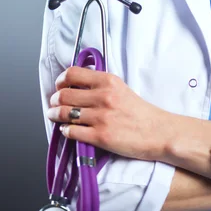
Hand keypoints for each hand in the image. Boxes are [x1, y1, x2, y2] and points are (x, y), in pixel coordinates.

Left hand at [47, 66, 168, 160]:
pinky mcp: (100, 136)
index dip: (61, 80)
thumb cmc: (140, 111)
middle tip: (53, 103)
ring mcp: (101, 117)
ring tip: (54, 116)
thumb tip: (76, 85)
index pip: (73, 74)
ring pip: (64, 113)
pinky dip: (65, 131)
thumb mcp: (121, 88)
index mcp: (108, 81)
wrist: (157, 132)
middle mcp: (103, 96)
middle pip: (64, 94)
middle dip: (54, 99)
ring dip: (55, 115)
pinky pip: (72, 132)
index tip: (59, 85)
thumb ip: (100, 84)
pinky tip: (67, 130)